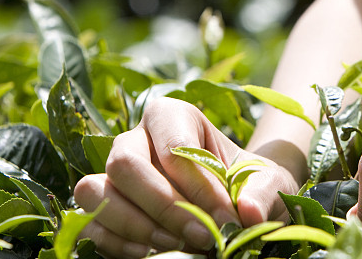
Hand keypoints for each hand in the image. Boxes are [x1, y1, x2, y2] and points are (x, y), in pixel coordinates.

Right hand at [74, 97, 298, 257]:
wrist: (236, 204)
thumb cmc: (249, 183)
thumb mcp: (269, 182)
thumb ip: (264, 192)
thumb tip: (247, 213)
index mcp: (173, 116)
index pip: (175, 147)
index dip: (199, 187)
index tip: (228, 218)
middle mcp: (135, 138)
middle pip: (125, 163)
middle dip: (163, 206)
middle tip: (200, 236)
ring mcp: (112, 173)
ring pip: (96, 190)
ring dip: (134, 224)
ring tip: (175, 245)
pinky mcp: (102, 207)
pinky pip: (91, 223)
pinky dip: (117, 242)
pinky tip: (152, 254)